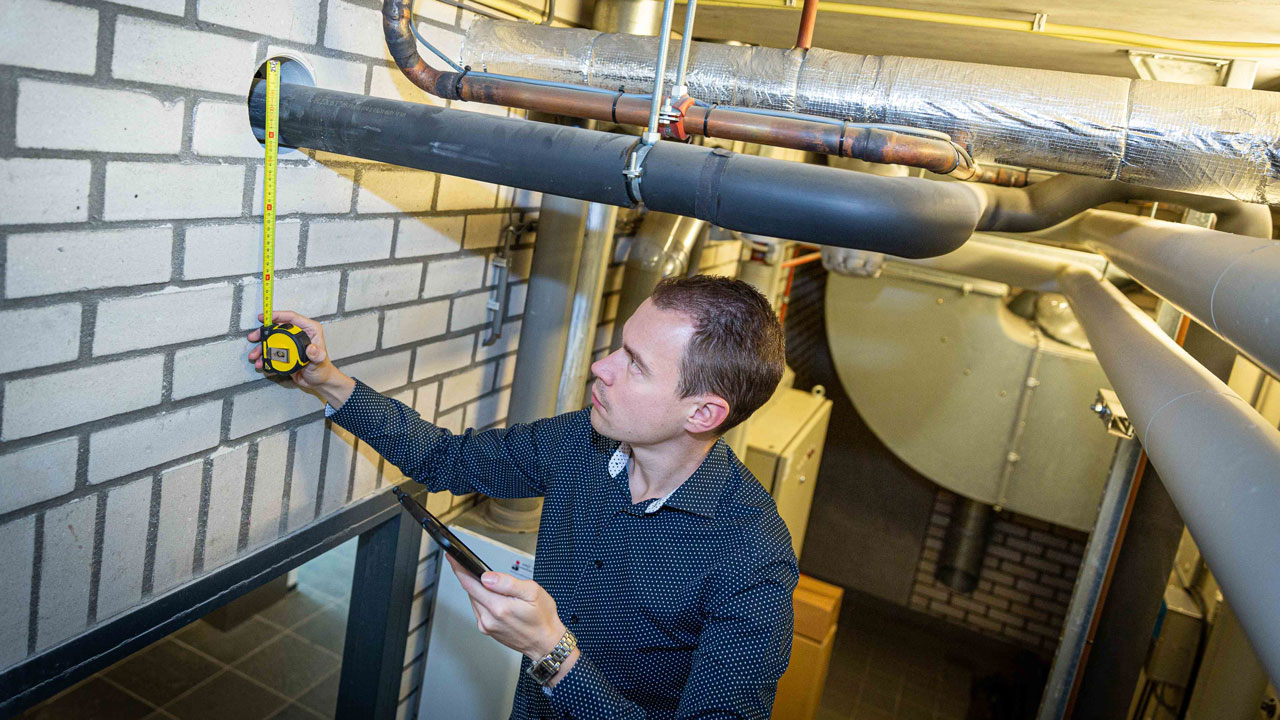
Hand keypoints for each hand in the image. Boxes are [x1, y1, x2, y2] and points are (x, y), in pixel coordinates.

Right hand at [246, 310, 353, 404]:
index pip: (292, 318)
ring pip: (272, 340)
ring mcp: (290, 343)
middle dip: (263, 333)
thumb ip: (316, 355)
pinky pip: (272, 352)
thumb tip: (311, 348)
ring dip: (261, 347)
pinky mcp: (285, 352)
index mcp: (309, 330)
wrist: (317, 381)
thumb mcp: (319, 362)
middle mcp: (299, 334)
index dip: (278, 315)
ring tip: (254, 355)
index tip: (265, 317)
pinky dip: (264, 356)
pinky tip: (260, 362)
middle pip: (277, 328)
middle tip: (253, 337)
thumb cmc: (322, 369)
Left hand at [446, 555, 566, 661]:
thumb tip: (487, 577)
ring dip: (478, 589)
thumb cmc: (543, 618)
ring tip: (492, 584)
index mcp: (499, 607)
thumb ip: (507, 583)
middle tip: (474, 566)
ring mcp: (486, 626)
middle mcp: (489, 619)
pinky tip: (494, 598)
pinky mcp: (487, 630)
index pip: (470, 584)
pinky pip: (479, 609)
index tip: (452, 558)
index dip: (459, 568)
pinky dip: (482, 600)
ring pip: (474, 600)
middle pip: (470, 591)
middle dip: (471, 577)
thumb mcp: (532, 592)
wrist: (546, 642)